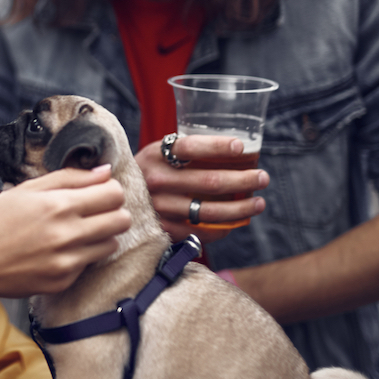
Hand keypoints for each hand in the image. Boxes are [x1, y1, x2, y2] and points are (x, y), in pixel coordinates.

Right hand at [0, 165, 129, 297]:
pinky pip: (89, 264)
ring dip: (100, 235)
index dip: (109, 190)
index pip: (113, 194)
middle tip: (95, 211)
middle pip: (122, 220)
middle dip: (113, 212)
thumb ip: (69, 178)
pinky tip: (58, 250)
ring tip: (77, 231)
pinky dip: (81, 255)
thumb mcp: (25, 191)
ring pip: (112, 244)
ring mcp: (66, 262)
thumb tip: (105, 171)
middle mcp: (67, 235)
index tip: (98, 191)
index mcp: (58, 205)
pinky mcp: (63, 281)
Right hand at [134, 134, 268, 242]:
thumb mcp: (156, 153)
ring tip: (259, 203)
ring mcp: (159, 208)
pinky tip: (237, 222)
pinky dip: (223, 228)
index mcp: (154, 155)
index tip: (241, 146)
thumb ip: (183, 150)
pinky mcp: (163, 229)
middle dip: (243, 180)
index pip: (190, 147)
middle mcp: (155, 181)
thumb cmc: (147, 172)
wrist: (116, 199)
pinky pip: (200, 231)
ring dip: (241, 208)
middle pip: (209, 181)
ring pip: (209, 211)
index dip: (218, 146)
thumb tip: (235, 148)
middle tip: (263, 177)